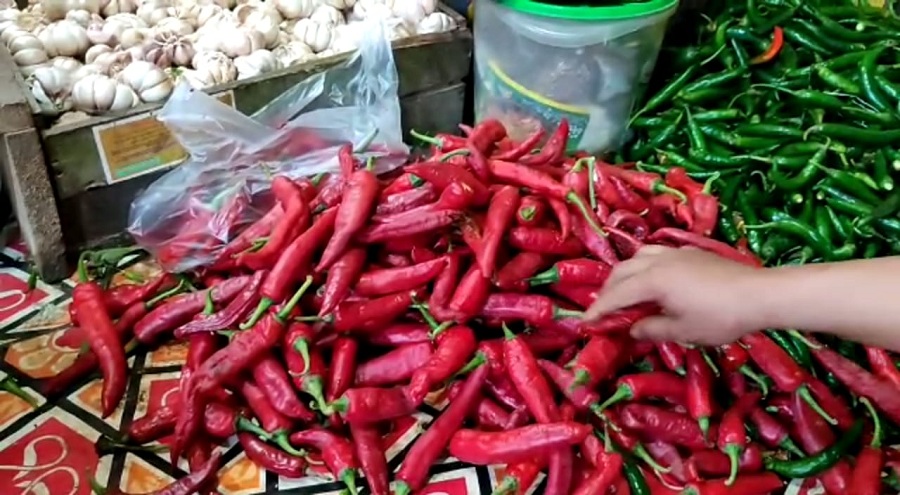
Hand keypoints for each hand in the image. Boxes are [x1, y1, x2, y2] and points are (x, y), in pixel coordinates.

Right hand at [583, 245, 762, 345]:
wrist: (759, 294)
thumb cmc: (719, 316)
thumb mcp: (682, 330)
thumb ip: (652, 329)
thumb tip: (632, 329)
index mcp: (652, 280)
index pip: (616, 295)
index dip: (598, 309)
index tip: (585, 323)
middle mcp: (658, 261)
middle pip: (621, 272)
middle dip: (607, 291)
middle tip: (601, 310)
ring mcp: (675, 253)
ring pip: (637, 258)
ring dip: (624, 275)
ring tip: (623, 292)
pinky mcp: (690, 253)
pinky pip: (655, 255)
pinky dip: (642, 266)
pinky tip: (650, 279)